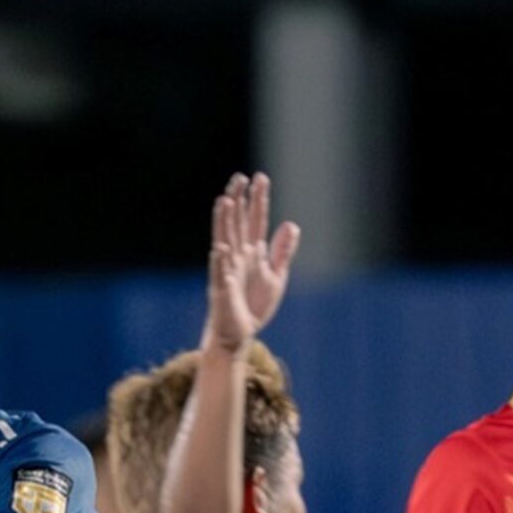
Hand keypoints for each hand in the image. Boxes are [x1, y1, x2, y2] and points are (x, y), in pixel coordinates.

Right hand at [203, 172, 300, 352]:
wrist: (239, 335)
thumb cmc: (253, 305)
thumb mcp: (275, 277)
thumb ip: (281, 252)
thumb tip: (292, 225)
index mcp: (251, 253)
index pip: (255, 221)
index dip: (258, 200)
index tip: (260, 178)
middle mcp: (237, 257)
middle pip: (236, 224)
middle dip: (238, 201)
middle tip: (239, 178)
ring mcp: (227, 271)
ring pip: (224, 241)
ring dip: (224, 222)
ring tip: (226, 201)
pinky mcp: (222, 291)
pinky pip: (220, 275)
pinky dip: (220, 262)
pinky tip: (221, 248)